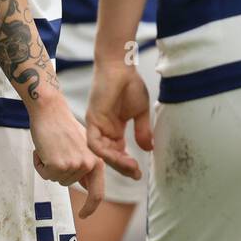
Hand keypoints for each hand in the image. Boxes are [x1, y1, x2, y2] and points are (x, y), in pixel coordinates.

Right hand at [29, 96, 104, 217]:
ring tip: (51, 147)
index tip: (84, 215)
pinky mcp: (58, 165)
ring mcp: (73, 166)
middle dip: (58, 170)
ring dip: (48, 166)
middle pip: (68, 183)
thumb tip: (88, 188)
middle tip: (57, 150)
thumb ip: (86, 167)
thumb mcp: (83, 147)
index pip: (97, 193)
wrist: (50, 110)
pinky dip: (40, 164)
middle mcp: (88, 165)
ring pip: (55, 179)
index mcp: (97, 160)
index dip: (91, 207)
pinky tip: (42, 149)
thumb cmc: (63, 126)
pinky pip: (44, 174)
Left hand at [86, 59, 151, 179]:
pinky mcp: (92, 120)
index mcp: (115, 128)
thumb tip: (149, 150)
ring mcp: (97, 125)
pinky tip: (118, 156)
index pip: (119, 153)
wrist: (121, 66)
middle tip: (135, 173)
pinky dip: (104, 152)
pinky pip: (94, 143)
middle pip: (110, 156)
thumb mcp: (140, 112)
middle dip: (123, 167)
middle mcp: (105, 130)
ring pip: (102, 153)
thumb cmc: (130, 84)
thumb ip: (143, 131)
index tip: (139, 172)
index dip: (127, 164)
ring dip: (116, 162)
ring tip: (130, 167)